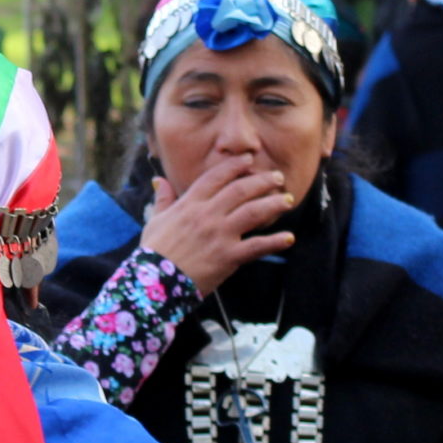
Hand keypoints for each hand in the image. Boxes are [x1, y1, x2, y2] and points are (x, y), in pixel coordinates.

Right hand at [139, 157, 297, 294]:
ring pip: (254, 212)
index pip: (216, 177)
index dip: (235, 166)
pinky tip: (289, 238)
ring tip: (288, 200)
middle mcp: (208, 215)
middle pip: (241, 190)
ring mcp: (220, 235)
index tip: (249, 160)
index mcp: (190, 204)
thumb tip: (159, 180)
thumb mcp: (156, 220)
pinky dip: (275, 242)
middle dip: (262, 181)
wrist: (154, 282)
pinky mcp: (229, 256)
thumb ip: (163, 199)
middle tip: (277, 177)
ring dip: (274, 204)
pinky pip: (257, 246)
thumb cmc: (154, 251)